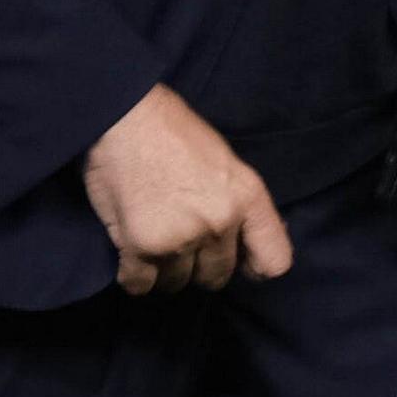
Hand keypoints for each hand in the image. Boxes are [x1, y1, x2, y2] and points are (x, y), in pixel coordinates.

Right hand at [83, 82, 293, 295]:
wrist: (122, 111)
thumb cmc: (170, 128)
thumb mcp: (222, 158)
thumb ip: (237, 202)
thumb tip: (249, 241)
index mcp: (246, 195)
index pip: (274, 262)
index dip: (254, 267)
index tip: (238, 261)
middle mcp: (219, 222)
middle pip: (217, 277)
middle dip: (198, 264)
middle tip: (179, 236)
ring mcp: (180, 237)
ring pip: (177, 283)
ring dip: (164, 269)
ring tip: (152, 236)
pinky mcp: (141, 246)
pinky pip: (140, 285)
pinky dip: (133, 275)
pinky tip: (130, 253)